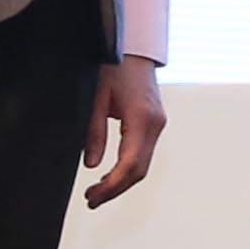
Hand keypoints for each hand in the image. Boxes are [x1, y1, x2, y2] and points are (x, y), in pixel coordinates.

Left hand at [78, 58, 167, 206]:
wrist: (133, 48)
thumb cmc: (113, 67)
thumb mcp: (94, 99)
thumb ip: (93, 132)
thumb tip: (92, 163)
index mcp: (142, 119)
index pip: (129, 164)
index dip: (111, 185)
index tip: (93, 197)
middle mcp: (155, 124)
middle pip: (139, 170)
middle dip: (115, 188)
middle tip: (92, 200)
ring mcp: (157, 123)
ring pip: (143, 164)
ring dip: (122, 181)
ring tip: (97, 191)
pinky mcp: (154, 122)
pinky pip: (144, 153)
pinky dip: (128, 168)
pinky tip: (110, 173)